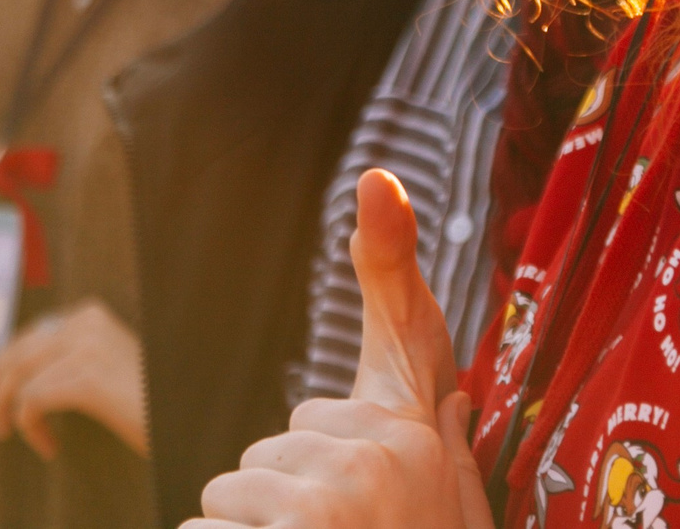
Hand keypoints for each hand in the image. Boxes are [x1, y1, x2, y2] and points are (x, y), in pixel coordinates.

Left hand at [0, 297, 148, 459]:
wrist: (177, 417)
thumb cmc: (139, 400)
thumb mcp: (101, 365)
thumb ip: (65, 357)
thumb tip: (9, 369)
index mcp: (89, 314)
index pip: (29, 335)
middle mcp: (86, 322)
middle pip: (17, 354)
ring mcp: (88, 347)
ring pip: (18, 379)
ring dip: (6, 412)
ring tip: (11, 434)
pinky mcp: (87, 379)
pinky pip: (32, 403)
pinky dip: (31, 429)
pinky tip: (48, 446)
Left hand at [187, 169, 489, 528]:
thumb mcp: (446, 509)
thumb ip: (436, 447)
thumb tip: (450, 386)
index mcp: (420, 435)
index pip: (405, 326)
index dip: (390, 249)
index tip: (379, 182)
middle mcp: (383, 452)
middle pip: (273, 444)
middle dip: (280, 502)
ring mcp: (334, 496)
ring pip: (229, 492)